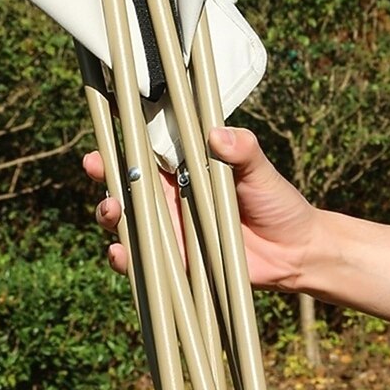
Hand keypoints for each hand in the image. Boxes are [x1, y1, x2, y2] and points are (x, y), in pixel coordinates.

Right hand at [83, 127, 316, 291]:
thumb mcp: (261, 171)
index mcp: (185, 169)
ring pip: (127, 221)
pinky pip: (142, 262)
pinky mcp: (174, 263)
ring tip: (110, 209)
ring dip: (110, 214)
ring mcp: (169, 231)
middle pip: (126, 184)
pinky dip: (126, 259)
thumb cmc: (276, 202)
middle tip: (95, 166)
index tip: (104, 126)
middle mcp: (170, 198)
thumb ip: (243, 151)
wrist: (295, 251)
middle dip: (104, 174)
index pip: (147, 149)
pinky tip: (120, 253)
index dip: (123, 138)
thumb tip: (218, 133)